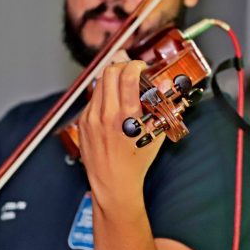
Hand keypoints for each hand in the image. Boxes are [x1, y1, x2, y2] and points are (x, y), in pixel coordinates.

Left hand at [78, 59, 164, 212]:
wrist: (113, 184)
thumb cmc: (136, 163)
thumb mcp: (155, 134)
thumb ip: (161, 106)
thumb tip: (165, 84)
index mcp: (126, 117)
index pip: (127, 76)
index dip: (135, 65)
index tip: (141, 66)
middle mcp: (105, 115)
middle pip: (109, 72)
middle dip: (122, 66)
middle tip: (132, 71)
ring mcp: (91, 118)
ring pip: (99, 83)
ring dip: (112, 79)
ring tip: (123, 87)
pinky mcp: (83, 122)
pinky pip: (93, 99)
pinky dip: (104, 95)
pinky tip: (113, 105)